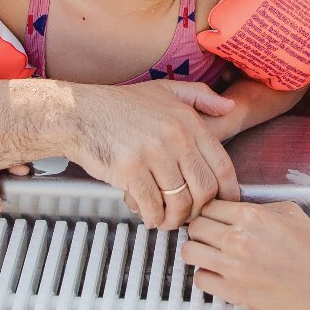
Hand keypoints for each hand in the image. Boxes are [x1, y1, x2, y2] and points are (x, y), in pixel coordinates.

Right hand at [64, 80, 239, 230]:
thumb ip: (200, 97)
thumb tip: (230, 107)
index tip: (224, 203)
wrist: (80, 113)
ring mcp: (153, 154)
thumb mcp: (165, 90)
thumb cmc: (121, 105)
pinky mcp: (130, 170)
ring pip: (180, 202)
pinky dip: (154, 217)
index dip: (227, 191)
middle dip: (200, 210)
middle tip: (190, 215)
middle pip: (204, 189)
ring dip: (176, 219)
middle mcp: (175, 136)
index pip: (222, 164)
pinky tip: (150, 216)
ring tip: (168, 219)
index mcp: (187, 120)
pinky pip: (152, 206)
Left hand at [184, 200, 309, 309]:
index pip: (209, 205)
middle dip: (201, 229)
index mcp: (251, 216)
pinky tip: (219, 274)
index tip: (213, 217)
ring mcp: (233, 267)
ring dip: (198, 251)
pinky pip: (200, 279)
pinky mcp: (234, 293)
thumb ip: (261, 206)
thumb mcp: (292, 214)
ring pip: (190, 252)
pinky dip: (205, 275)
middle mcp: (238, 239)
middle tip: (210, 235)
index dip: (210, 211)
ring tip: (210, 253)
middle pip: (195, 227)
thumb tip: (239, 207)